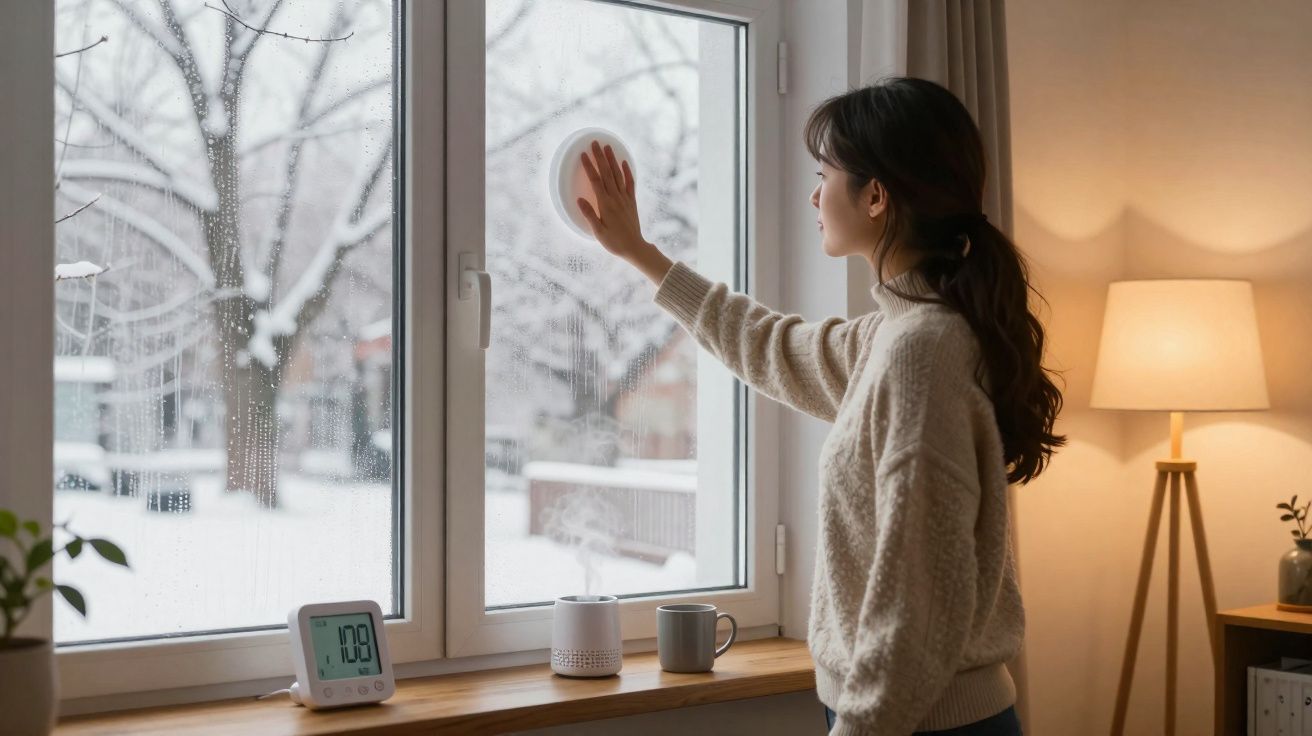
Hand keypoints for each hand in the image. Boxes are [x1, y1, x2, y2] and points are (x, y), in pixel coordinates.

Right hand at [577, 141, 671, 283]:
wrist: (634, 247)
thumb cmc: (614, 242)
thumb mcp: (598, 231)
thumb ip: (589, 214)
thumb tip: (579, 199)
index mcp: (605, 204)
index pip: (596, 181)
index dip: (589, 166)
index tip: (583, 154)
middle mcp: (616, 198)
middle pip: (607, 173)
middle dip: (600, 157)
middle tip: (595, 142)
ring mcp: (625, 199)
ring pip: (618, 175)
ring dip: (612, 160)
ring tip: (608, 147)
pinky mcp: (631, 202)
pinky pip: (630, 183)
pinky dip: (627, 172)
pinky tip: (623, 162)